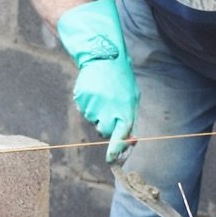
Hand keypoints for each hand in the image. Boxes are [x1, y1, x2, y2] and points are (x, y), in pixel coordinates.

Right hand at [55, 0, 138, 161]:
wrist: (103, 57)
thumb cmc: (122, 79)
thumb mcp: (132, 98)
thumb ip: (130, 119)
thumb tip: (130, 140)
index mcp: (125, 111)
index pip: (120, 137)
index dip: (116, 150)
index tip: (111, 160)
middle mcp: (108, 111)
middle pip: (104, 131)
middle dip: (106, 125)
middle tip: (110, 109)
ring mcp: (94, 106)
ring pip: (93, 120)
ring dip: (98, 112)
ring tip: (103, 94)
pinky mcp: (82, 100)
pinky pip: (85, 110)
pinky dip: (89, 104)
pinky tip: (95, 91)